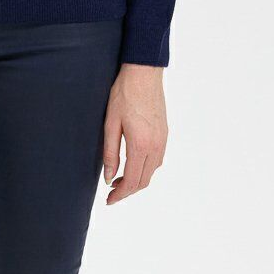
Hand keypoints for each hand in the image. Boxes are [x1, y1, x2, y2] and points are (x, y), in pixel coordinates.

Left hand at [102, 64, 168, 203]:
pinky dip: (145, 169)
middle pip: (144, 180)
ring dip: (136, 180)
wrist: (143, 73)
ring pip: (152, 172)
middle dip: (128, 191)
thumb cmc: (124, 94)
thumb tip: (109, 177)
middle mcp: (156, 146)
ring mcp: (163, 140)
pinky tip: (132, 165)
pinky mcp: (164, 134)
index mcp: (141, 145)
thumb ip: (110, 153)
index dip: (120, 194)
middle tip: (111, 194)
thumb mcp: (110, 124)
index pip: (132, 180)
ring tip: (118, 180)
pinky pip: (157, 160)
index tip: (109, 200)